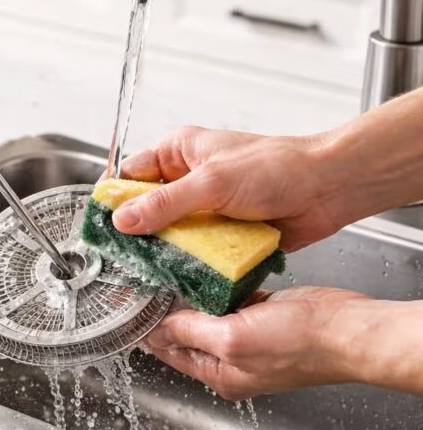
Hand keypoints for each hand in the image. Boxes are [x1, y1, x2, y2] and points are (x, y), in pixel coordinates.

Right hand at [112, 126, 341, 251]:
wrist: (328, 190)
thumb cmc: (279, 168)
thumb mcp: (213, 182)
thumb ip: (165, 203)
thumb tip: (123, 220)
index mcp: (178, 153)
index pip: (129, 176)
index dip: (113, 200)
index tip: (101, 226)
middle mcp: (188, 180)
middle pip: (145, 210)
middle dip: (138, 233)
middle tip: (125, 256)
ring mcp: (205, 209)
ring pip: (169, 236)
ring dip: (166, 252)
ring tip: (151, 271)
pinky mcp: (221, 234)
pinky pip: (196, 253)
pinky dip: (191, 264)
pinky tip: (183, 276)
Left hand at [143, 287, 372, 399]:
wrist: (348, 329)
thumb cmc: (301, 345)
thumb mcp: (232, 339)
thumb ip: (191, 333)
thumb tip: (157, 330)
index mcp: (219, 375)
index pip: (169, 351)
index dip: (147, 328)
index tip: (129, 304)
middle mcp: (230, 360)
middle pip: (184, 332)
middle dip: (166, 309)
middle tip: (146, 282)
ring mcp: (248, 337)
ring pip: (206, 314)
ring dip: (191, 296)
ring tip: (169, 272)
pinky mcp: (263, 315)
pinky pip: (230, 300)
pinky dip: (218, 287)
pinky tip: (206, 271)